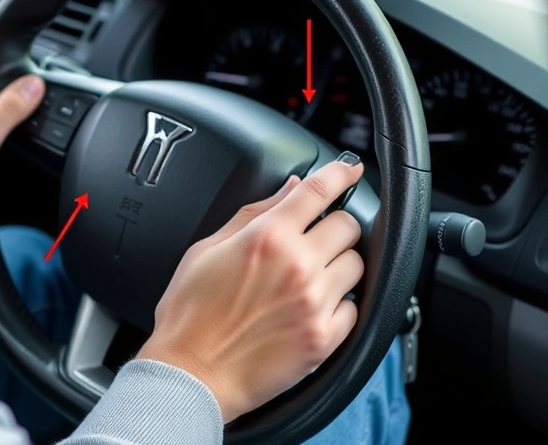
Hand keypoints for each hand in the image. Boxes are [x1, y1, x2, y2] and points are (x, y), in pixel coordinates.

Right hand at [136, 160, 364, 421]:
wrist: (190, 375)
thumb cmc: (190, 316)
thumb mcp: (208, 250)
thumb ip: (254, 214)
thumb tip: (289, 189)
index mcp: (268, 237)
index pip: (319, 190)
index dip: (341, 173)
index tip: (350, 171)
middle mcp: (298, 266)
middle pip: (349, 225)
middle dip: (335, 226)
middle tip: (318, 238)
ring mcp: (315, 303)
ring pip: (357, 265)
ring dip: (341, 264)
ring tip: (313, 277)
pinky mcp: (324, 337)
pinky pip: (355, 308)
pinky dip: (341, 304)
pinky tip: (314, 308)